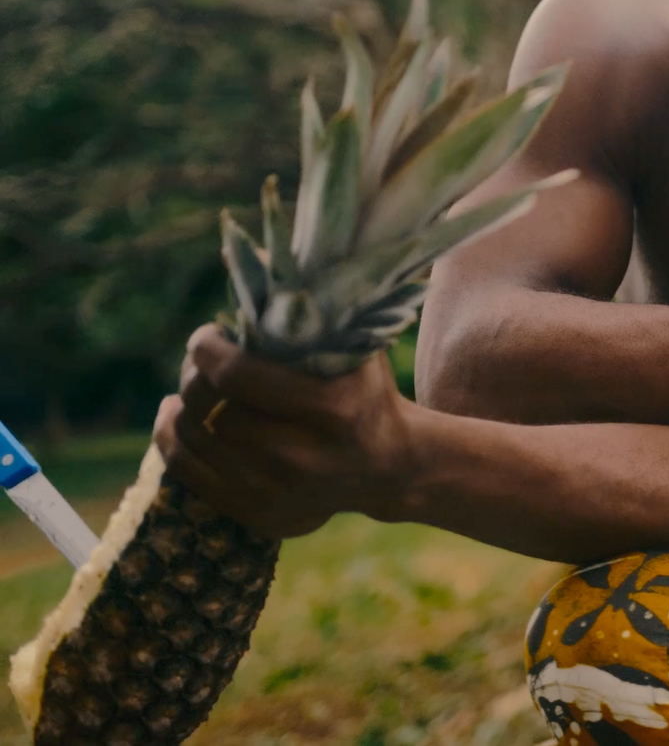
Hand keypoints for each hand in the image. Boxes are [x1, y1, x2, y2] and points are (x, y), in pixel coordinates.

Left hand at [153, 324, 416, 538]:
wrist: (391, 469)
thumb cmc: (367, 395)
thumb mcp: (355, 349)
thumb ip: (310, 310)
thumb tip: (249, 256)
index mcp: (330, 410)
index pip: (235, 375)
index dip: (206, 348)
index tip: (208, 335)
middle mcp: (301, 457)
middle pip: (209, 408)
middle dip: (195, 377)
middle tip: (201, 362)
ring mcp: (276, 492)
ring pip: (191, 440)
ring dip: (182, 406)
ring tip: (191, 390)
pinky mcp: (258, 515)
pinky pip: (188, 473)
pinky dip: (173, 440)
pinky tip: (178, 417)